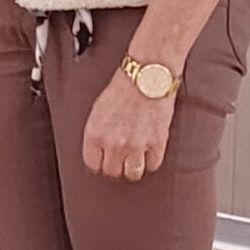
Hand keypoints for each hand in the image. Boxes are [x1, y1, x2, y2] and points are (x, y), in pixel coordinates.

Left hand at [82, 64, 175, 179]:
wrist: (147, 76)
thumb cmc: (124, 86)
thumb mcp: (98, 109)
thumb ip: (97, 131)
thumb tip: (99, 148)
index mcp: (95, 133)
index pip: (93, 164)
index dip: (100, 161)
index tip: (104, 159)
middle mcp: (114, 142)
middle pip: (113, 171)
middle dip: (116, 165)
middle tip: (120, 158)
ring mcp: (136, 145)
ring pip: (133, 173)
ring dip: (133, 167)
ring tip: (135, 158)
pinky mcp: (156, 143)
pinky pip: (153, 165)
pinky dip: (151, 160)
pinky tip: (149, 152)